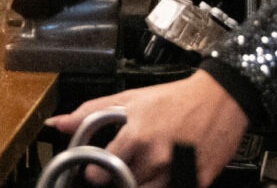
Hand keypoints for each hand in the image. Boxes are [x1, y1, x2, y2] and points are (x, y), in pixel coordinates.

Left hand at [46, 71, 248, 187]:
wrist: (219, 99)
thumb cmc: (173, 98)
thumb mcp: (129, 100)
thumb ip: (89, 113)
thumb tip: (57, 124)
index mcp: (135, 136)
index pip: (101, 172)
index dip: (96, 173)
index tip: (97, 169)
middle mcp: (155, 157)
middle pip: (124, 185)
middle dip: (120, 178)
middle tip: (125, 167)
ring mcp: (177, 172)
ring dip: (143, 184)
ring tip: (148, 166)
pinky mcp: (197, 182)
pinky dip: (166, 184)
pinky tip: (166, 171)